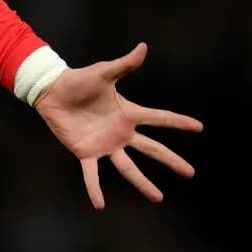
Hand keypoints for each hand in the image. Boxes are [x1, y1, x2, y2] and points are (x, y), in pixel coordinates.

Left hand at [34, 42, 202, 208]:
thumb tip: (143, 46)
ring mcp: (105, 145)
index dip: (178, 122)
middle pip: (151, 149)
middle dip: (171, 160)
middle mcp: (121, 133)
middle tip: (191, 173)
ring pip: (128, 167)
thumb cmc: (78, 81)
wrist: (52, 91)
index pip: (159, 118)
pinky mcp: (85, 152)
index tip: (200, 128)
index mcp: (128, 114)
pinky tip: (99, 205)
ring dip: (142, 183)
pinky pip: (92, 174)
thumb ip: (125, 64)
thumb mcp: (104, 72)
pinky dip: (94, 189)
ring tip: (158, 198)